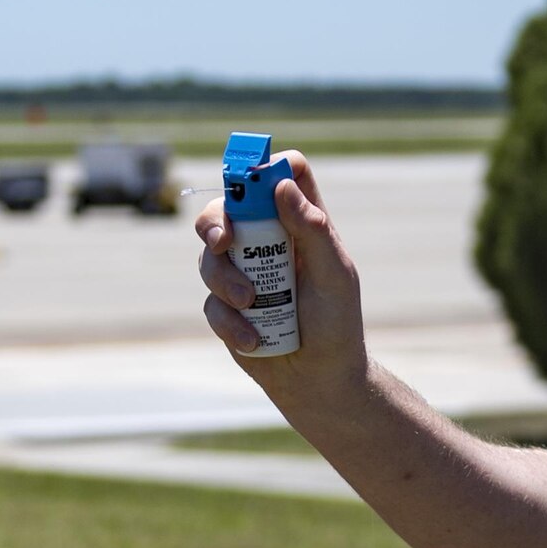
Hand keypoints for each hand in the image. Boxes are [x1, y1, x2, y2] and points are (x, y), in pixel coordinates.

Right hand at [196, 149, 371, 413]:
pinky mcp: (225, 306)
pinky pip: (211, 302)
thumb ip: (313, 228)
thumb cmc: (336, 322)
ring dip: (226, 280)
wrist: (318, 380)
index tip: (251, 180)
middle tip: (222, 242)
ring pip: (210, 256)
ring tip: (252, 305)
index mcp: (301, 224)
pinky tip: (254, 339)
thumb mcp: (334, 274)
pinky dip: (230, 321)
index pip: (282, 175)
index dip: (264, 167)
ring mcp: (242, 272)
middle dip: (216, 222)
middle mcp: (267, 241)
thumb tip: (281, 184)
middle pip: (227, 208)